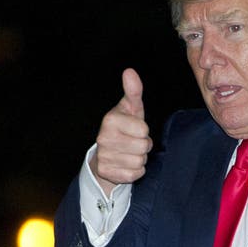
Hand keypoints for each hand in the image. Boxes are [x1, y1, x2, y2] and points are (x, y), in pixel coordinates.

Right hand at [90, 68, 152, 194]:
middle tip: (133, 142)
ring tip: (128, 153)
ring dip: (139, 159)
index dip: (144, 131)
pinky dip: (135, 171)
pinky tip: (125, 164)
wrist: (107, 152)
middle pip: (143, 146)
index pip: (144, 130)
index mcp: (110, 120)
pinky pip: (134, 174)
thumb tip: (129, 71)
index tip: (135, 130)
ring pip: (140, 161)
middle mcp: (103, 138)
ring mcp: (104, 157)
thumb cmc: (124, 127)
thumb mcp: (131, 108)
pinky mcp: (106, 173)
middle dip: (143, 146)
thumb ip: (133, 91)